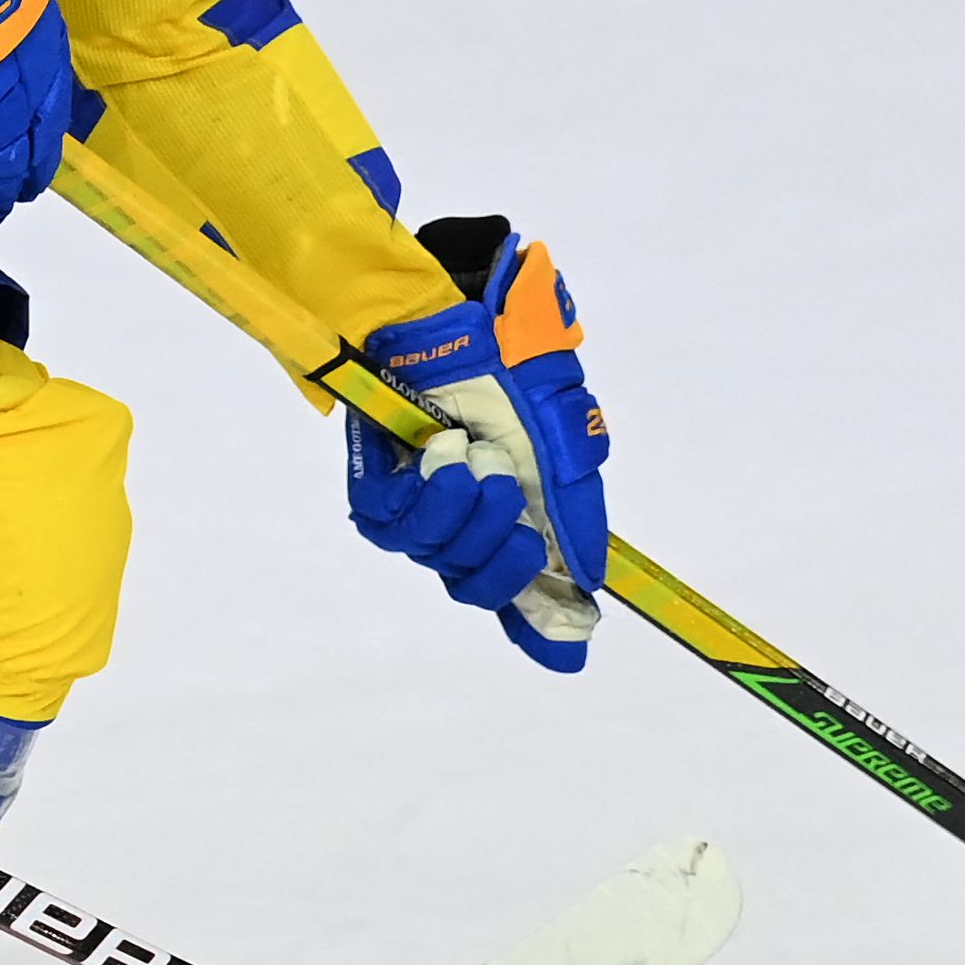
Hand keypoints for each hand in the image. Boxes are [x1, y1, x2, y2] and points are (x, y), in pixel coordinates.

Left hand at [346, 219, 609, 671]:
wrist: (452, 314)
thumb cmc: (508, 368)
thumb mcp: (561, 438)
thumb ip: (575, 513)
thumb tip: (589, 584)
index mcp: (508, 517)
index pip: (518, 595)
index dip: (540, 628)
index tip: (565, 651)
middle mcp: (460, 524)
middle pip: (477, 587)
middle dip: (503, 553)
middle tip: (510, 495)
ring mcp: (414, 510)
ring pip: (440, 557)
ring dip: (467, 512)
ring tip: (473, 456)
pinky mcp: (375, 491)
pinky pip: (399, 526)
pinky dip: (430, 495)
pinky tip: (443, 456)